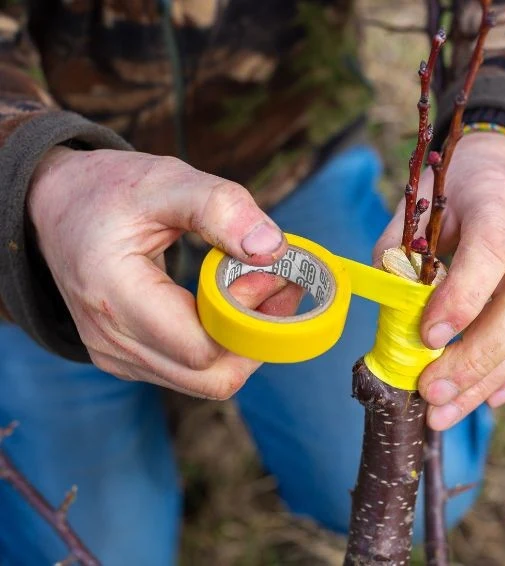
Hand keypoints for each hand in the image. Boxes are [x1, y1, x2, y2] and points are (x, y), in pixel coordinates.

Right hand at [28, 147, 302, 398]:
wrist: (58, 206)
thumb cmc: (111, 191)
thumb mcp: (166, 181)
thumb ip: (220, 207)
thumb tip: (273, 250)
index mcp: (114, 293)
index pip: (201, 348)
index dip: (247, 317)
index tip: (268, 271)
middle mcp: (110, 339)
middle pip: (211, 378)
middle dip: (256, 336)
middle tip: (276, 283)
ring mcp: (117, 356)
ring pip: (207, 381)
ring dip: (244, 342)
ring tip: (259, 285)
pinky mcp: (129, 360)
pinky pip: (192, 373)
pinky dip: (223, 346)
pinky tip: (234, 301)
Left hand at [375, 133, 504, 429]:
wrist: (503, 176)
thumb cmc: (452, 196)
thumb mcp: (416, 209)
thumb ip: (400, 257)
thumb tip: (394, 320)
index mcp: (498, 202)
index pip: (491, 249)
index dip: (462, 296)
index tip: (427, 336)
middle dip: (475, 358)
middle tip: (430, 392)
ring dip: (490, 380)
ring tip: (444, 412)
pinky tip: (493, 398)